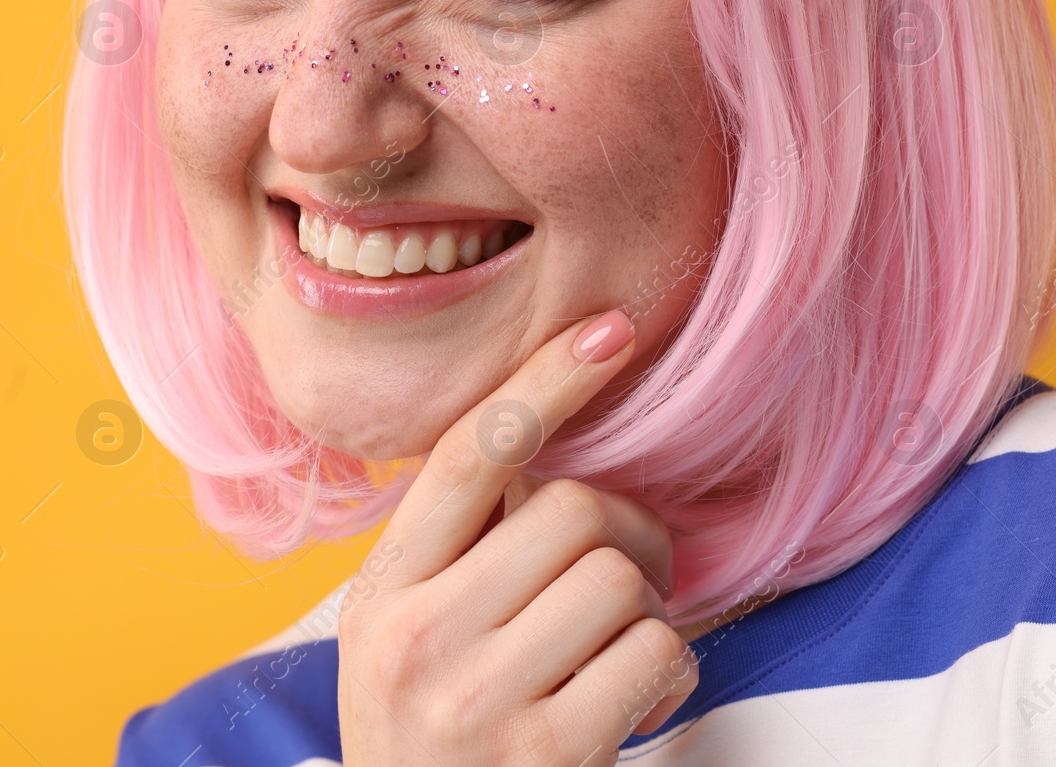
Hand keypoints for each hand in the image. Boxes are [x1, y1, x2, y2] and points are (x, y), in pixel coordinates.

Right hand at [337, 309, 698, 764]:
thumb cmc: (440, 737)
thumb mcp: (409, 639)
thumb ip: (460, 552)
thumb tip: (552, 444)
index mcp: (383, 592)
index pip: (468, 454)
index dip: (546, 382)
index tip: (611, 330)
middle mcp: (416, 638)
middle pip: (570, 509)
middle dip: (628, 534)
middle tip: (633, 577)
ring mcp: (477, 700)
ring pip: (618, 576)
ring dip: (648, 608)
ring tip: (621, 649)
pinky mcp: (547, 754)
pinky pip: (656, 651)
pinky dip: (671, 668)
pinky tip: (639, 698)